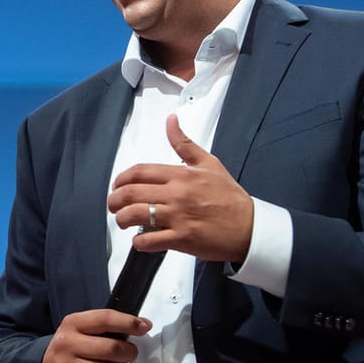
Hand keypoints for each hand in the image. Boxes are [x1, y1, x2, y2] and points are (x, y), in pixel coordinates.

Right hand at [39, 309, 148, 362]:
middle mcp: (66, 343)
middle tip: (131, 355)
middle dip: (129, 353)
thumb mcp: (80, 332)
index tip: (144, 326)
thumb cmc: (71, 351)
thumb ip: (105, 327)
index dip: (128, 322)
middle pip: (111, 348)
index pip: (104, 319)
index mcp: (72, 324)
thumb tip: (142, 325)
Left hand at [107, 114, 253, 262]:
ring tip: (123, 221)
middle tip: (113, 206)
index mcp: (181, 175)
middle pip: (130, 193)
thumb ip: (184, 144)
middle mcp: (177, 194)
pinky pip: (149, 240)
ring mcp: (178, 217)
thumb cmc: (229, 196)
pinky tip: (141, 239)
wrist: (250, 227)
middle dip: (114, 201)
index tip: (117, 187)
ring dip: (122, 220)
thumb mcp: (209, 164)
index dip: (121, 179)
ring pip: (135, 216)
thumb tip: (170, 120)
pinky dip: (139, 242)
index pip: (139, 171)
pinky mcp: (182, 239)